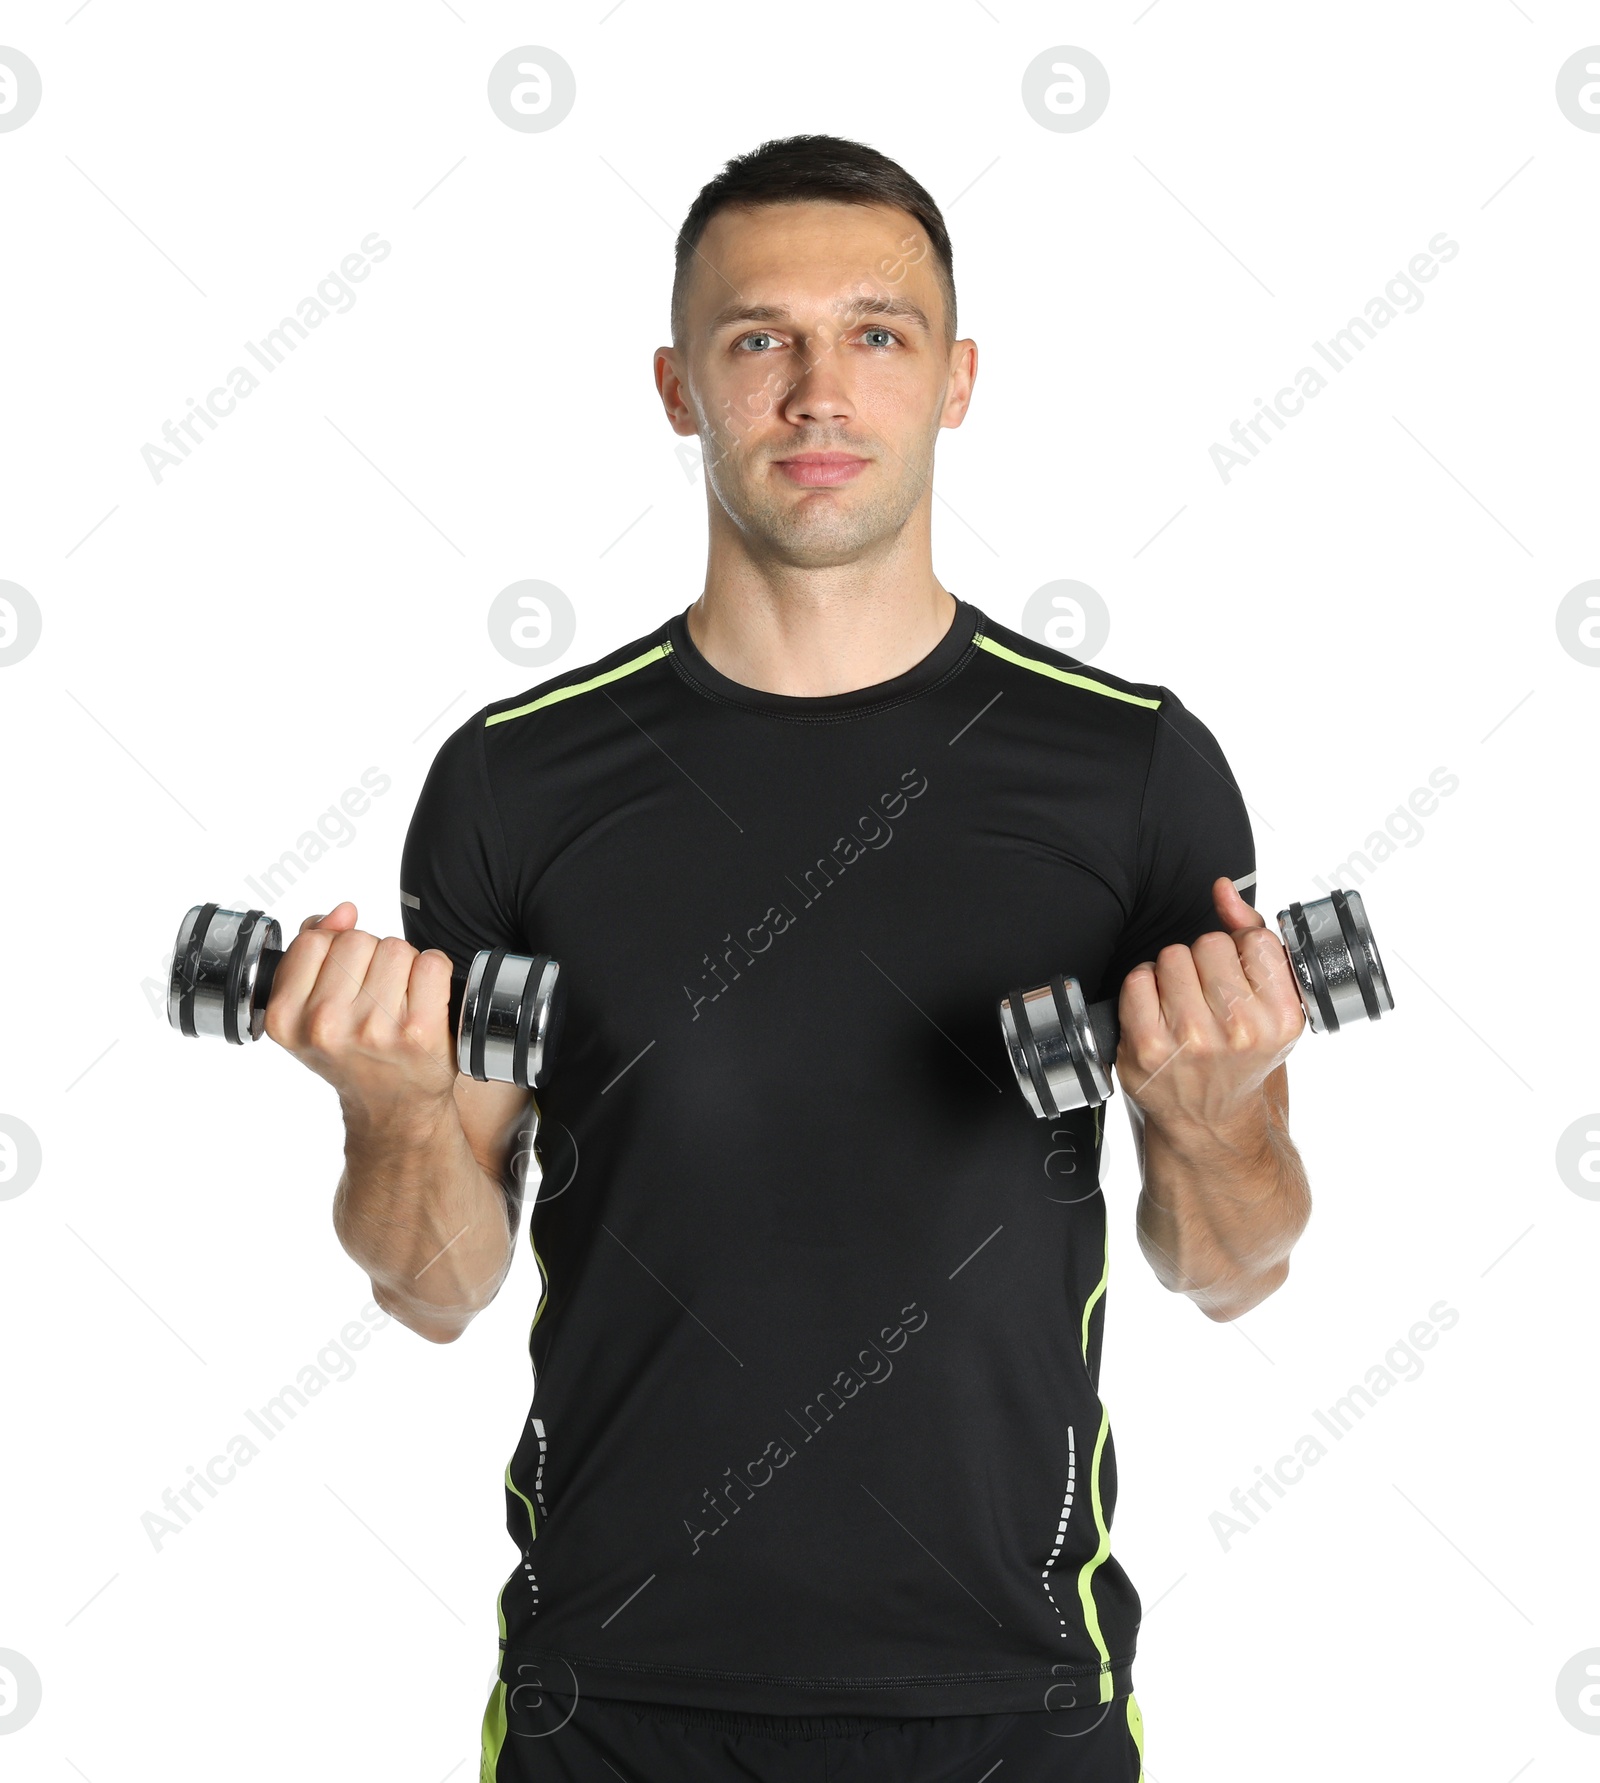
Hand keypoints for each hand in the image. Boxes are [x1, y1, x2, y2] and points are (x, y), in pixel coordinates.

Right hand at [262, 901, 457, 1118]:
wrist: (392, 1106)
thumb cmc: (352, 1053)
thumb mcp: (308, 1010)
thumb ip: (313, 950)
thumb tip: (344, 911)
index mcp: (286, 1017)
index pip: (314, 941)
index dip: (335, 948)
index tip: (344, 977)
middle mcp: (325, 1025)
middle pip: (358, 939)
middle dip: (370, 956)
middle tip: (374, 993)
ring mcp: (374, 1028)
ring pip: (396, 948)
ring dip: (403, 965)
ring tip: (397, 1000)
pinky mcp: (419, 1030)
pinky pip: (432, 963)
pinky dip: (434, 972)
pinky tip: (423, 1000)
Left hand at [1116, 877, 1303, 1139]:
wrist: (1210, 1121)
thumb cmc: (1240, 1056)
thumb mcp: (1270, 1005)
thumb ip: (1251, 936)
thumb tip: (1222, 889)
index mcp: (1282, 1018)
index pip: (1253, 940)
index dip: (1240, 950)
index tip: (1237, 976)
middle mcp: (1241, 1031)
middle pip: (1209, 943)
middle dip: (1204, 960)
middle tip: (1207, 995)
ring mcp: (1192, 1040)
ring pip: (1172, 956)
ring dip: (1171, 971)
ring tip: (1183, 1004)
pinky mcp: (1149, 1046)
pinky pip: (1138, 979)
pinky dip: (1143, 986)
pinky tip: (1157, 1010)